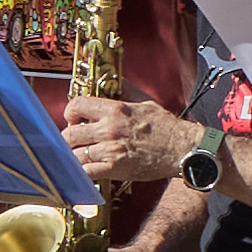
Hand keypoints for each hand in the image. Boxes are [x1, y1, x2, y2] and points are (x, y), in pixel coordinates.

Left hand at [59, 88, 198, 189]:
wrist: (182, 149)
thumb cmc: (166, 127)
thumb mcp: (145, 101)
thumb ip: (127, 89)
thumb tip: (116, 79)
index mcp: (115, 110)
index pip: (77, 105)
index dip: (70, 113)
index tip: (75, 119)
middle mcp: (109, 129)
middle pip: (70, 133)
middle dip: (69, 138)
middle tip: (76, 141)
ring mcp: (111, 150)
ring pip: (75, 154)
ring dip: (75, 156)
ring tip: (81, 156)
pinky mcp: (115, 169)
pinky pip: (86, 172)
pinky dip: (82, 172)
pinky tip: (86, 169)